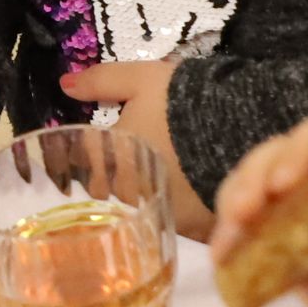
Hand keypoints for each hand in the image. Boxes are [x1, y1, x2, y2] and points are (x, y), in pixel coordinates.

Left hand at [56, 60, 206, 234]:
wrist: (243, 129)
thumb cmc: (185, 102)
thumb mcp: (142, 79)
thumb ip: (101, 82)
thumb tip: (64, 84)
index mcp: (113, 161)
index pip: (86, 165)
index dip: (92, 154)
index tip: (104, 145)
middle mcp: (131, 194)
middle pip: (113, 190)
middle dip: (118, 177)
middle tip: (138, 157)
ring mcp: (163, 213)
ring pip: (145, 207)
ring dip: (148, 195)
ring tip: (170, 172)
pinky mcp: (195, 228)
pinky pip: (178, 222)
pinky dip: (180, 209)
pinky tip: (191, 190)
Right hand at [210, 110, 307, 306]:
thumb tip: (304, 266)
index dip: (304, 147)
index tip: (284, 185)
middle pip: (282, 152)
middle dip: (254, 177)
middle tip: (243, 215)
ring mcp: (306, 210)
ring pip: (256, 185)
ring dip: (234, 207)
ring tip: (226, 246)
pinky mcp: (285, 244)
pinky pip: (251, 231)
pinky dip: (232, 242)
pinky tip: (223, 262)